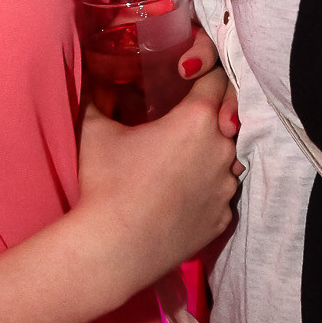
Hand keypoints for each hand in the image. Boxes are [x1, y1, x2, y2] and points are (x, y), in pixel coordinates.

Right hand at [77, 68, 239, 293]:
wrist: (114, 248)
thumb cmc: (106, 183)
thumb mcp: (94, 130)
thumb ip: (97, 97)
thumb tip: (91, 80)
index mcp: (197, 119)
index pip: (217, 80)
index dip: (204, 74)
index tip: (189, 78)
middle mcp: (222, 149)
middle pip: (228, 117)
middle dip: (211, 113)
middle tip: (183, 119)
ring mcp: (226, 187)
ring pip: (230, 157)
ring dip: (213, 152)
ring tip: (182, 160)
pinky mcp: (223, 217)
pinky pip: (222, 193)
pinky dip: (208, 188)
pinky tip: (182, 194)